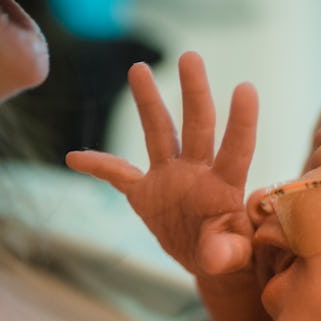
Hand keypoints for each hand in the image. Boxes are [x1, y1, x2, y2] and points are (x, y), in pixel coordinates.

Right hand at [66, 51, 257, 275]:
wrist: (209, 263)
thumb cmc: (231, 255)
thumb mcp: (233, 258)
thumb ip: (226, 252)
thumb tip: (214, 256)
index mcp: (225, 185)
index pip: (236, 148)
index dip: (241, 121)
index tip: (246, 88)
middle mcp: (198, 171)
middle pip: (198, 125)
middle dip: (194, 92)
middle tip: (190, 57)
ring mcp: (169, 177)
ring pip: (159, 131)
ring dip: (149, 102)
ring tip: (138, 68)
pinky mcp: (145, 192)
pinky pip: (117, 174)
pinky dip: (97, 166)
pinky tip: (74, 158)